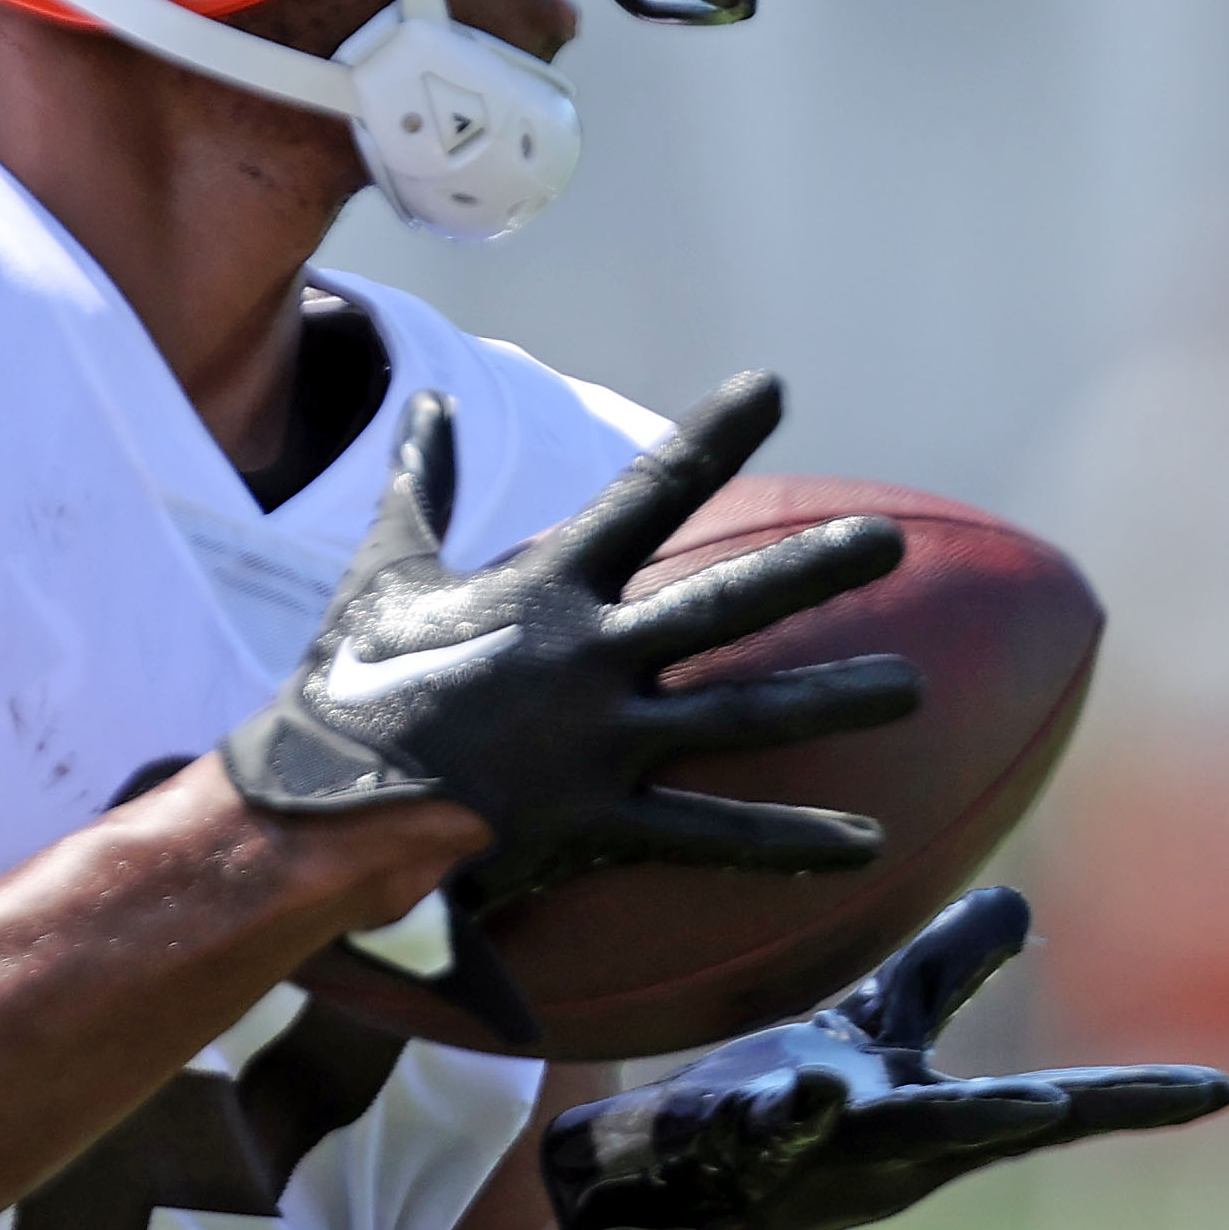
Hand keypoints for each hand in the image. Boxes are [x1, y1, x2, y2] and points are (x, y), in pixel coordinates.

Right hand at [219, 371, 920, 1043]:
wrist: (316, 806)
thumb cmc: (347, 687)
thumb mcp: (384, 571)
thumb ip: (422, 484)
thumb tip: (430, 404)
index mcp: (546, 587)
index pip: (647, 491)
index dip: (713, 435)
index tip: (774, 387)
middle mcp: (589, 655)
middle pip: (723, 602)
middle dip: (812, 569)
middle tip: (890, 540)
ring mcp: (601, 741)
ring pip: (740, 716)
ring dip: (832, 700)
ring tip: (912, 686)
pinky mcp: (598, 819)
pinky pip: (711, 834)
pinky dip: (791, 842)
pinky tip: (867, 842)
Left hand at [539, 887, 1228, 1229]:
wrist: (654, 1188)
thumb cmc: (773, 1111)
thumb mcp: (874, 1033)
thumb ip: (946, 974)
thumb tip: (1022, 908)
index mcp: (928, 1118)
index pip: (1049, 1111)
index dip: (1137, 1100)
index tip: (1224, 1094)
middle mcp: (881, 1141)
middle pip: (979, 1124)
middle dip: (1049, 1113)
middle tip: (1109, 1099)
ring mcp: (806, 1148)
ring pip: (872, 1130)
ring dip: (918, 1115)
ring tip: (968, 1098)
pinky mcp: (726, 1142)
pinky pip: (752, 1122)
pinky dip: (779, 1108)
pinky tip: (795, 1082)